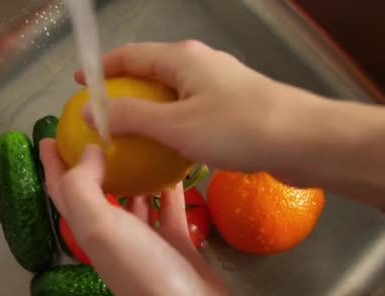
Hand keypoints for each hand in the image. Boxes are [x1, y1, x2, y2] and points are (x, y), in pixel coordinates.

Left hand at [40, 139, 248, 295]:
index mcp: (89, 229)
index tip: (51, 136)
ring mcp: (146, 240)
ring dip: (132, 175)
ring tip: (139, 144)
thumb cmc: (141, 270)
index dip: (53, 164)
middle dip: (92, 164)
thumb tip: (88, 152)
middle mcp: (113, 234)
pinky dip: (170, 191)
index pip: (62, 190)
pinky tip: (175, 171)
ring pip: (133, 200)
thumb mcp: (99, 226)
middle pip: (95, 192)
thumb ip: (84, 186)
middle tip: (101, 132)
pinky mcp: (176, 244)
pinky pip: (170, 210)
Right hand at [75, 40, 301, 175]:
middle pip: (151, 72)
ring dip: (149, 111)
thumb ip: (131, 117)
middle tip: (102, 116)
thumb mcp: (176, 125)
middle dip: (125, 91)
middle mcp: (200, 65)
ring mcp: (220, 86)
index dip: (102, 69)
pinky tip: (169, 150)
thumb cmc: (238, 128)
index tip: (80, 84)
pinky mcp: (235, 108)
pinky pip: (192, 112)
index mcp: (182, 59)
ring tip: (130, 136)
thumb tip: (91, 111)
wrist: (305, 141)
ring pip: (173, 95)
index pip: (130, 55)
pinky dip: (173, 125)